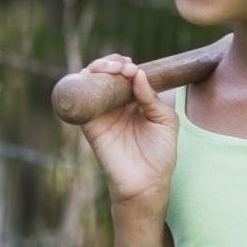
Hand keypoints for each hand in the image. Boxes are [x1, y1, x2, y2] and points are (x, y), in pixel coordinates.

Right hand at [74, 53, 179, 208]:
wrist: (146, 183)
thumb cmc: (160, 154)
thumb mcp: (165, 120)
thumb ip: (151, 97)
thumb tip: (137, 73)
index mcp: (136, 100)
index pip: (125, 74)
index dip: (126, 65)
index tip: (133, 68)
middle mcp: (117, 104)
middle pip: (105, 73)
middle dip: (111, 63)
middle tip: (122, 68)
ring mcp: (102, 113)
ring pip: (90, 81)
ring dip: (97, 69)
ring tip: (111, 70)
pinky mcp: (90, 124)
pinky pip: (81, 100)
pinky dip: (83, 85)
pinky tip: (94, 80)